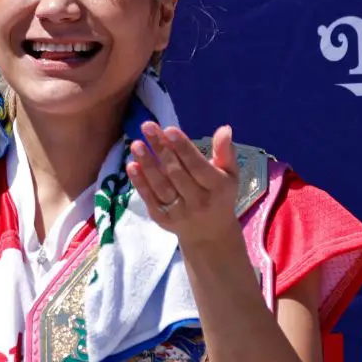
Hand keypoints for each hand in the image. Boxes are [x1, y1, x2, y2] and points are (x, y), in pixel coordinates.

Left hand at [126, 122, 243, 250]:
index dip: (183, 148)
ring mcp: (179, 212)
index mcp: (217, 188)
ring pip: (161, 186)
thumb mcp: (229, 175)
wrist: (210, 234)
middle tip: (148, 127)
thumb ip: (225, 152)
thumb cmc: (219, 195)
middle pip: (176, 173)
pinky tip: (132, 166)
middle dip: (161, 149)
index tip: (169, 130)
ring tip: (136, 145)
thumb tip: (224, 128)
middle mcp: (198, 201)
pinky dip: (140, 183)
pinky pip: (150, 199)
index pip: (197, 166)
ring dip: (147, 164)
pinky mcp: (163, 219)